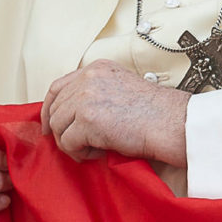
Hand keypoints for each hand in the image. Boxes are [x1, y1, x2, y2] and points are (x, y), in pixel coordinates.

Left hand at [41, 61, 189, 166]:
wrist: (172, 123)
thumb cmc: (155, 113)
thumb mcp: (122, 88)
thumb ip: (97, 92)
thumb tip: (73, 115)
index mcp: (96, 69)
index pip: (58, 87)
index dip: (50, 109)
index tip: (50, 125)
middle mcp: (88, 79)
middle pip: (55, 108)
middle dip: (60, 130)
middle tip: (75, 145)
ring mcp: (85, 98)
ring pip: (58, 126)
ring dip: (71, 143)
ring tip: (93, 149)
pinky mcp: (87, 120)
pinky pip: (68, 143)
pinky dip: (80, 153)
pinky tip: (98, 152)